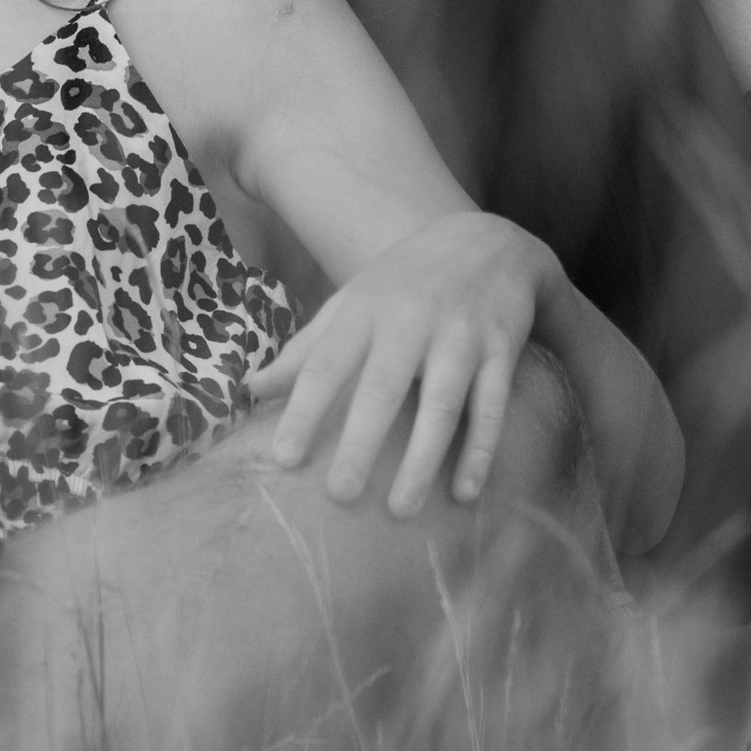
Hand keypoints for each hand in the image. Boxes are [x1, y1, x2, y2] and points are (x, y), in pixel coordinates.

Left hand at [248, 213, 555, 515]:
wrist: (490, 241)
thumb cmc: (404, 282)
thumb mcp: (352, 302)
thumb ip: (304, 349)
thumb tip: (249, 391)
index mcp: (364, 310)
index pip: (325, 364)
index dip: (303, 410)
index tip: (283, 459)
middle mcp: (410, 321)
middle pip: (382, 388)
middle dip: (361, 442)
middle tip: (341, 495)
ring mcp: (459, 335)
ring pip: (441, 404)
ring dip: (422, 459)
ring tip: (401, 510)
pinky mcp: (501, 349)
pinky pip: (491, 407)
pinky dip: (480, 450)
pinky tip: (465, 492)